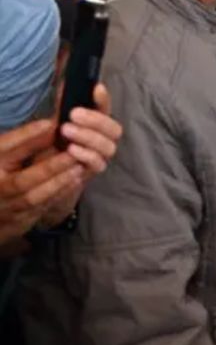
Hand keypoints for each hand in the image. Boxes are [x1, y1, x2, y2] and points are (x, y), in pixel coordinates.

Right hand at [0, 120, 84, 246]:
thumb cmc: (0, 174)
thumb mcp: (4, 155)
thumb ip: (23, 142)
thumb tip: (51, 124)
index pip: (3, 148)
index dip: (25, 136)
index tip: (50, 123)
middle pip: (21, 181)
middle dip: (49, 167)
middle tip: (73, 153)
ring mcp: (5, 208)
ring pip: (33, 198)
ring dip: (58, 183)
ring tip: (78, 168)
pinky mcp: (17, 222)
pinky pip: (41, 208)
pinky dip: (59, 194)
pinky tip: (74, 181)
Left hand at [59, 84, 122, 179]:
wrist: (49, 166)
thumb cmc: (56, 139)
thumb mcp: (59, 116)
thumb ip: (65, 99)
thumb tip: (66, 76)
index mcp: (98, 122)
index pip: (107, 108)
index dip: (104, 99)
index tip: (96, 88)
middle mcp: (105, 138)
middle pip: (114, 129)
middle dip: (96, 120)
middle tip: (74, 114)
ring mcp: (102, 155)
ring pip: (109, 147)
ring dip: (89, 137)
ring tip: (66, 130)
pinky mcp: (94, 170)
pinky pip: (98, 164)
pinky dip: (86, 155)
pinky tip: (71, 149)